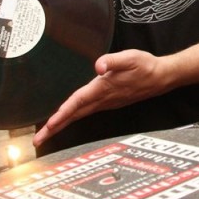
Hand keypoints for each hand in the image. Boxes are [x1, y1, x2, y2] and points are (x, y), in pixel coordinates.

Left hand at [32, 50, 169, 148]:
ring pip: (79, 116)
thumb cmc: (146, 66)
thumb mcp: (131, 58)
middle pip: (74, 115)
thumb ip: (114, 60)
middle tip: (37, 141)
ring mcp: (106, 103)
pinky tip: (66, 118)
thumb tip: (99, 65)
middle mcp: (103, 100)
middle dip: (55, 128)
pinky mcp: (108, 102)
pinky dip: (72, 118)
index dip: (63, 114)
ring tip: (46, 133)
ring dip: (62, 125)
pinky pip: (85, 113)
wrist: (161, 77)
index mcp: (103, 89)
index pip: (78, 103)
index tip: (49, 125)